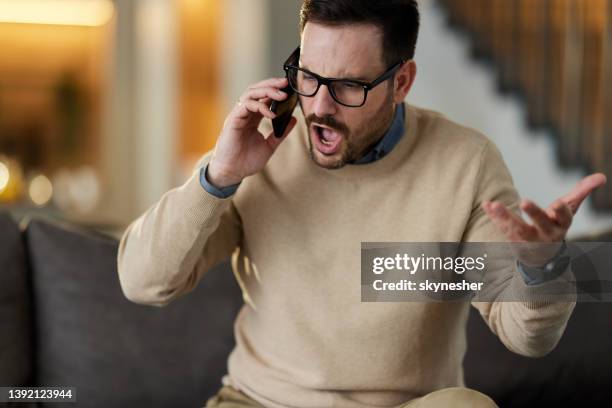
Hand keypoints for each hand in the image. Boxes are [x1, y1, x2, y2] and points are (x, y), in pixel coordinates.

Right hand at [208, 77, 296, 187]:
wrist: (232, 173)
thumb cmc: (246, 161)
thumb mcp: (270, 145)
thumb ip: (281, 133)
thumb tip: (294, 119)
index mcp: (252, 118)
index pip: (263, 97)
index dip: (275, 90)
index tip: (290, 88)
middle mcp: (244, 114)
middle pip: (257, 90)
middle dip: (272, 84)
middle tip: (286, 83)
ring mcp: (238, 116)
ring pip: (250, 94)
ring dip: (267, 91)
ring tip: (282, 95)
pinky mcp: (233, 120)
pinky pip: (245, 105)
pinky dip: (259, 106)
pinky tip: (272, 114)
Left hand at [482, 173, 606, 264]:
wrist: (542, 255)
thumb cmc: (556, 224)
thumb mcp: (570, 209)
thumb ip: (582, 192)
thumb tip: (602, 176)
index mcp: (561, 225)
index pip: (565, 218)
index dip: (563, 211)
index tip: (559, 202)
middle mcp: (546, 234)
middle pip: (541, 224)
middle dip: (534, 213)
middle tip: (524, 201)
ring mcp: (529, 239)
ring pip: (517, 229)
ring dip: (505, 217)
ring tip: (494, 205)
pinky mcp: (514, 241)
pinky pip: (503, 229)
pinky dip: (494, 217)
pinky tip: (486, 204)